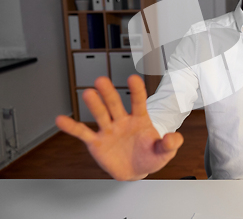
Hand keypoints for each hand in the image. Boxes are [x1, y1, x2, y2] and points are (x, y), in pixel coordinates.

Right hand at [55, 75, 182, 180]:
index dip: (136, 91)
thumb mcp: (165, 152)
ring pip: (100, 114)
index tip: (133, 78)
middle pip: (115, 104)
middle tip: (101, 80)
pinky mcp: (96, 143)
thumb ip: (170, 144)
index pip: (138, 102)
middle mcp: (122, 121)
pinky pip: (83, 133)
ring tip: (88, 93)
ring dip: (94, 105)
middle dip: (109, 93)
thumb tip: (174, 137)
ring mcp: (108, 130)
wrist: (136, 171)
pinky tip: (61, 119)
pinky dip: (72, 127)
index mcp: (140, 119)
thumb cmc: (151, 157)